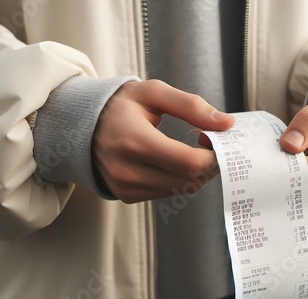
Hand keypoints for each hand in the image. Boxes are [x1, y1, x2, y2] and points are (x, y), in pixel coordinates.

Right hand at [92, 80, 233, 202]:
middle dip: (207, 165)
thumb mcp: (153, 93)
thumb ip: (191, 106)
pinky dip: (177, 180)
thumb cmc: (121, 106)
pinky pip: (167, 193)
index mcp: (135, 141)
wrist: (81, 126)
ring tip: (189, 152)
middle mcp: (128, 170)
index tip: (214, 140)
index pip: (189, 163)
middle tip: (208, 146)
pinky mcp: (127, 196)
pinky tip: (170, 163)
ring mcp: (126, 187)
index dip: (212, 156)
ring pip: (180, 190)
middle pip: (189, 181)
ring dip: (193, 174)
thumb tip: (226, 124)